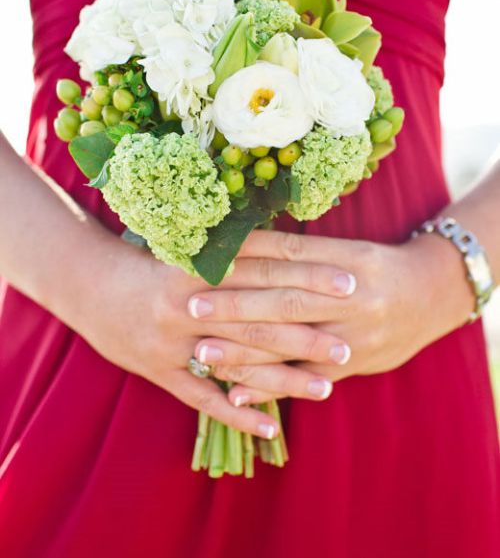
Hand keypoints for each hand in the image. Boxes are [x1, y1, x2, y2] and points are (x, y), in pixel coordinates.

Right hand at [64, 230, 352, 437]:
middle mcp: (191, 302)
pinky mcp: (161, 371)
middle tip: (348, 344)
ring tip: (326, 387)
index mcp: (202, 264)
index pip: (267, 268)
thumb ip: (235, 246)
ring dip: (284, 377)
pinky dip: (237, 412)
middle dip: (307, 331)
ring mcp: (175, 340)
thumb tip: (290, 242)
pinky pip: (203, 399)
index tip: (350, 282)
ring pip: (239, 361)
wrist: (90, 284)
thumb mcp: (189, 245)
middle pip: (260, 317)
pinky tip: (272, 427)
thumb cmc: (149, 261)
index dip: (309, 275)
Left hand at [188, 229, 474, 404]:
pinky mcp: (355, 364)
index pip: (288, 256)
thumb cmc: (377, 266)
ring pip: (291, 344)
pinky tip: (238, 394)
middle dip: (235, 305)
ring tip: (202, 354)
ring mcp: (353, 334)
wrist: (432, 293)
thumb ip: (300, 250)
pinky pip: (308, 379)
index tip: (207, 261)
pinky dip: (271, 387)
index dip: (246, 258)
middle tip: (191, 307)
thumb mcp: (346, 249)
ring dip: (244, 351)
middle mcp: (350, 297)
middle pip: (284, 300)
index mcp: (345, 259)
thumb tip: (240, 242)